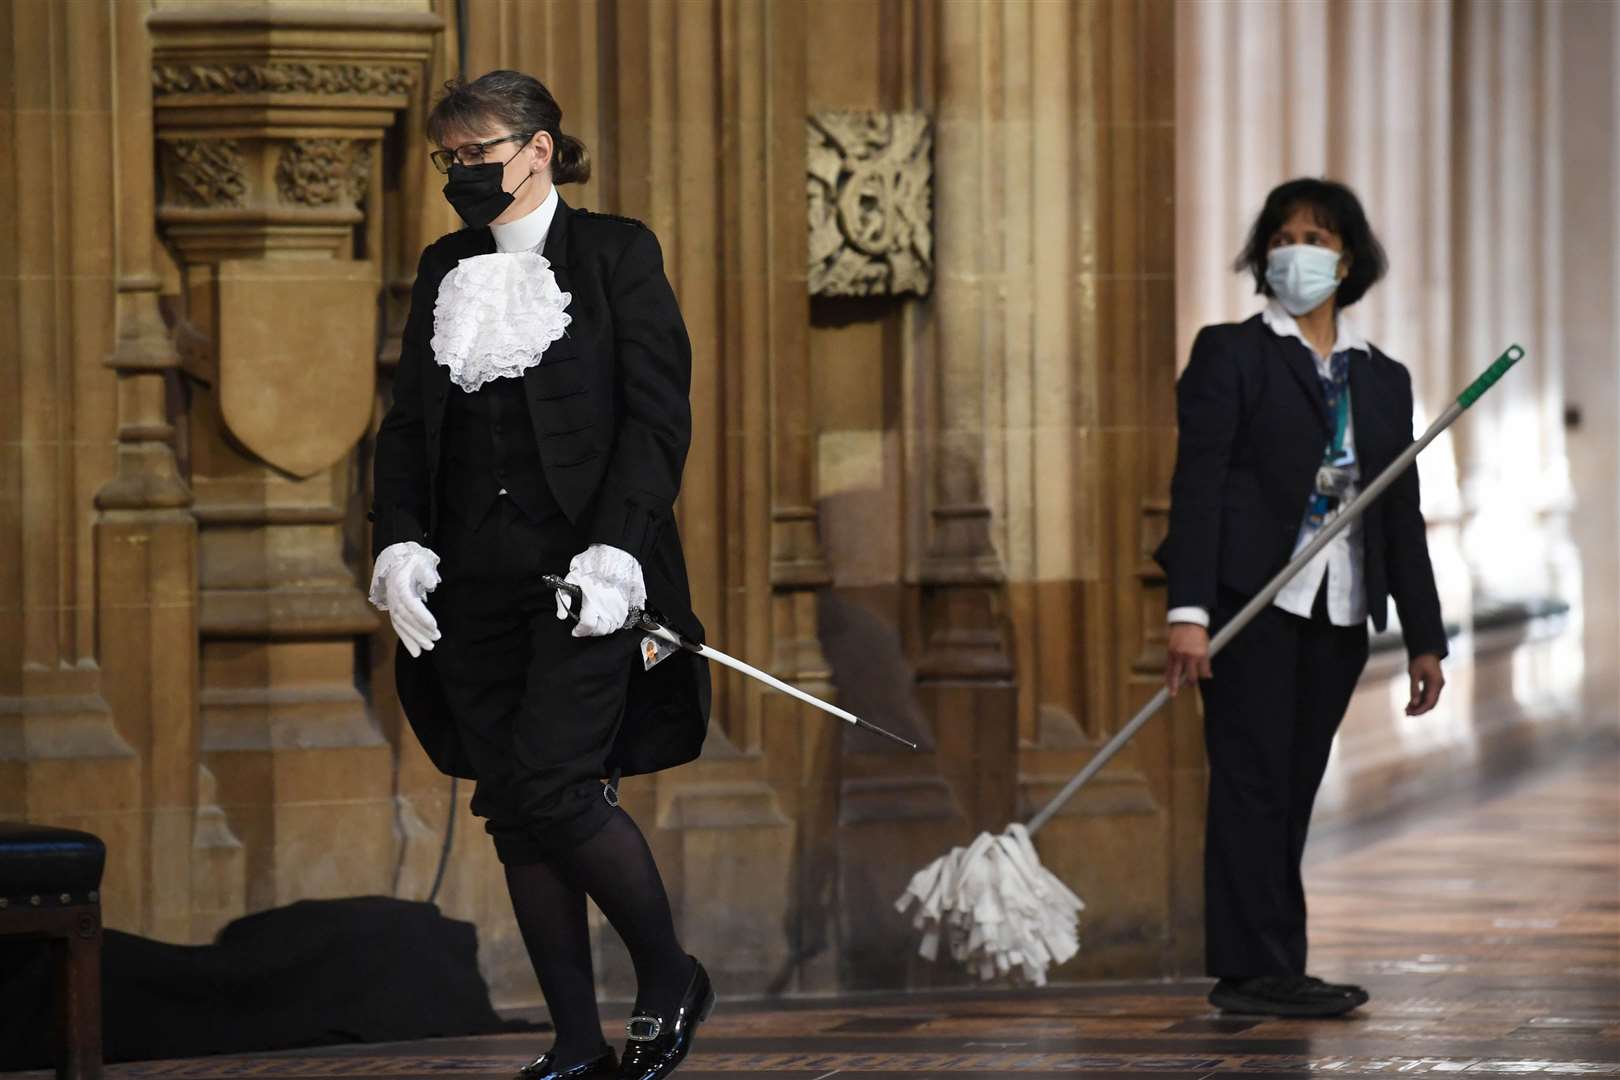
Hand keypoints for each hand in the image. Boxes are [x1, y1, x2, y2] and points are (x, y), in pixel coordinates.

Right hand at [371, 542, 440, 657]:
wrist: (396, 563)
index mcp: (400, 585)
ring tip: (429, 647)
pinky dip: (407, 641)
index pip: (411, 603)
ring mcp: (392, 606)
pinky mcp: (394, 612)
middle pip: (406, 618)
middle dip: (420, 630)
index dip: (421, 615)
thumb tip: (433, 583)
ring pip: (402, 625)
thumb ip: (426, 572)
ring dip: (415, 638)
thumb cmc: (412, 563)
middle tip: (436, 638)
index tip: (434, 625)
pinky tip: (416, 652)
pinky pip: (399, 628)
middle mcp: (394, 598)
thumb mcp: (420, 561)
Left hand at [555, 544, 645, 637]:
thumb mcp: (572, 577)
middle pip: (601, 630)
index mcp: (593, 600)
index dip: (579, 631)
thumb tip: (562, 615)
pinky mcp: (627, 603)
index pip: (587, 625)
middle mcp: (608, 606)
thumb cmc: (593, 564)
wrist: (615, 554)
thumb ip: (564, 597)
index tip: (575, 630)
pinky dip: (613, 624)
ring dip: (602, 629)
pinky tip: (606, 618)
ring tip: (595, 623)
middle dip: (590, 632)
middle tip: (584, 627)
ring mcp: (620, 606)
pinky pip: (621, 621)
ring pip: (612, 628)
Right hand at [1166, 622, 1211, 695]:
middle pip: (1190, 677)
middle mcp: (1189, 657)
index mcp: (1201, 655)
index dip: (1205, 676)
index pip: (1203, 672)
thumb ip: (1206, 661)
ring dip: (1174, 684)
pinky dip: (1167, 675)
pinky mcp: (1170, 653)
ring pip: (1176, 674)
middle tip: (1189, 686)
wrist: (1186, 622)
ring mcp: (1178, 655)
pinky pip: (1168, 667)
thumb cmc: (1198, 633)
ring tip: (1172, 693)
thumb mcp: (1206, 646)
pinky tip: (1167, 681)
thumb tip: (1208, 674)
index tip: (1204, 677)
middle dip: (1190, 683)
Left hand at [1406, 653, 1444, 715]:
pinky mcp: (1433, 686)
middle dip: (1419, 710)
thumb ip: (1414, 689)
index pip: (1430, 701)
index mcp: (1436, 683)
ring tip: (1406, 710)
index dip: (1420, 709)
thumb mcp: (1414, 674)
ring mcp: (1437, 686)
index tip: (1409, 713)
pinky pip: (1427, 696)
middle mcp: (1439, 686)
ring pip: (1429, 701)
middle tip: (1406, 713)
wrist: (1426, 651)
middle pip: (1431, 704)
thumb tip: (1413, 703)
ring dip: (1419, 706)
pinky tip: (1410, 704)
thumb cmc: (1419, 660)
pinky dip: (1420, 701)